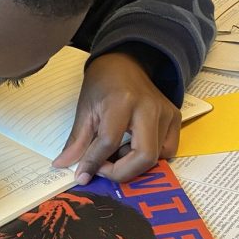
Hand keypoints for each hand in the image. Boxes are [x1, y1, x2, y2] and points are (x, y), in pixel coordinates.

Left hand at [52, 52, 180, 183]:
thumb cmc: (102, 84)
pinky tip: (131, 147)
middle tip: (103, 169)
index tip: (82, 175)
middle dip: (121, 172)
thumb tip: (63, 166)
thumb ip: (76, 141)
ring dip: (134, 164)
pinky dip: (150, 157)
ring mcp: (166, 113)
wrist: (124, 64)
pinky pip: (168, 150)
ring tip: (116, 152)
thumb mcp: (85, 109)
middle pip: (144, 156)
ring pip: (157, 157)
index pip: (109, 142)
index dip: (94, 163)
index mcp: (122, 101)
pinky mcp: (175, 118)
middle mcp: (149, 107)